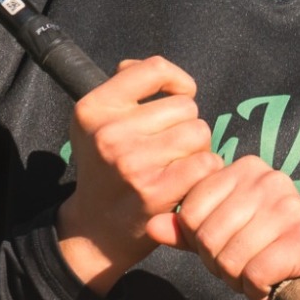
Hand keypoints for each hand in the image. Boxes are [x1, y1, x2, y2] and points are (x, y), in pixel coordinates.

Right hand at [56, 56, 224, 293]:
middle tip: (169, 148)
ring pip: (198, 132)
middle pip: (185, 106)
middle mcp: (109, 132)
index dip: (176, 80)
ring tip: (178, 164)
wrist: (95, 230)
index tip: (177, 97)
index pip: (154, 69)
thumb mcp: (95, 123)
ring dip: (198, 149)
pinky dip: (205, 171)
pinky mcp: (155, 189)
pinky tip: (189, 181)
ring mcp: (132, 161)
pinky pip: (206, 162)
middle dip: (185, 125)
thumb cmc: (105, 169)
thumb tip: (152, 69)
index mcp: (93, 108)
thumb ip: (122, 87)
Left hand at [174, 159, 299, 299]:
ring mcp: (288, 205)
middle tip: (240, 268)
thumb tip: (150, 226)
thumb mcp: (222, 234)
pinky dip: (256, 289)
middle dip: (218, 264)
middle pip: (207, 235)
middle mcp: (268, 178)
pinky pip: (254, 273)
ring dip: (237, 280)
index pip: (190, 210)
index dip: (198, 242)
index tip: (222, 249)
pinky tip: (269, 285)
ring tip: (255, 275)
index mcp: (244, 168)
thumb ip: (186, 230)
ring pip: (230, 257)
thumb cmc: (267, 249)